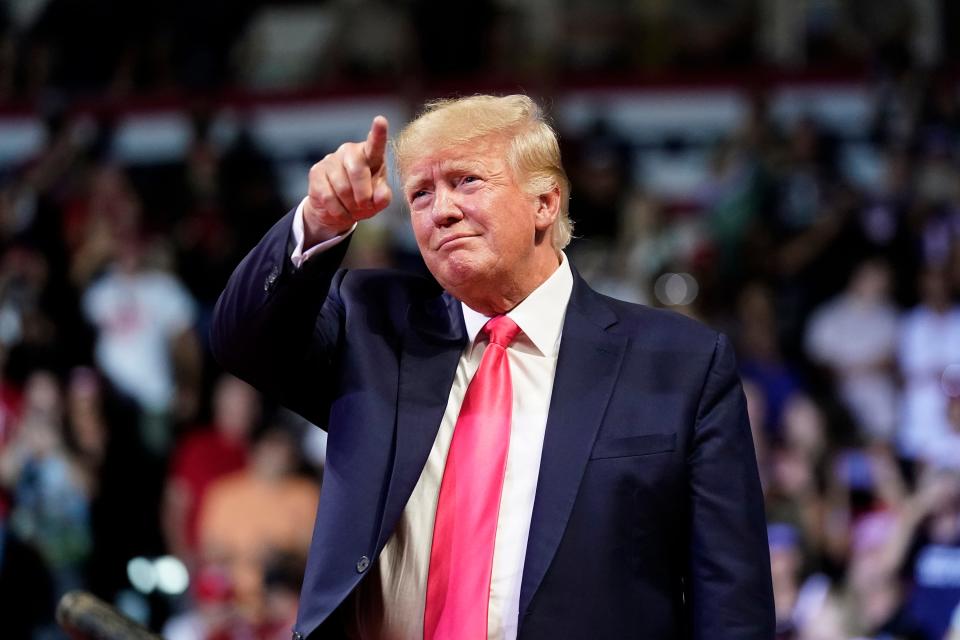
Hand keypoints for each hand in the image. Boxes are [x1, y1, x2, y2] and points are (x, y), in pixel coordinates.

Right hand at [303, 115, 391, 242]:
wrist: (337, 209)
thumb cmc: (363, 199)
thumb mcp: (377, 201)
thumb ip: (383, 197)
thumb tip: (380, 196)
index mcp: (370, 155)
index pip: (375, 144)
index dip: (378, 133)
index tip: (380, 120)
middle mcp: (350, 151)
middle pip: (358, 171)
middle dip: (363, 195)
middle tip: (365, 206)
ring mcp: (331, 160)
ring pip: (343, 188)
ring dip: (350, 206)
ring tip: (352, 208)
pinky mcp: (316, 172)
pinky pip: (328, 197)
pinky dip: (337, 211)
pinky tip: (340, 211)